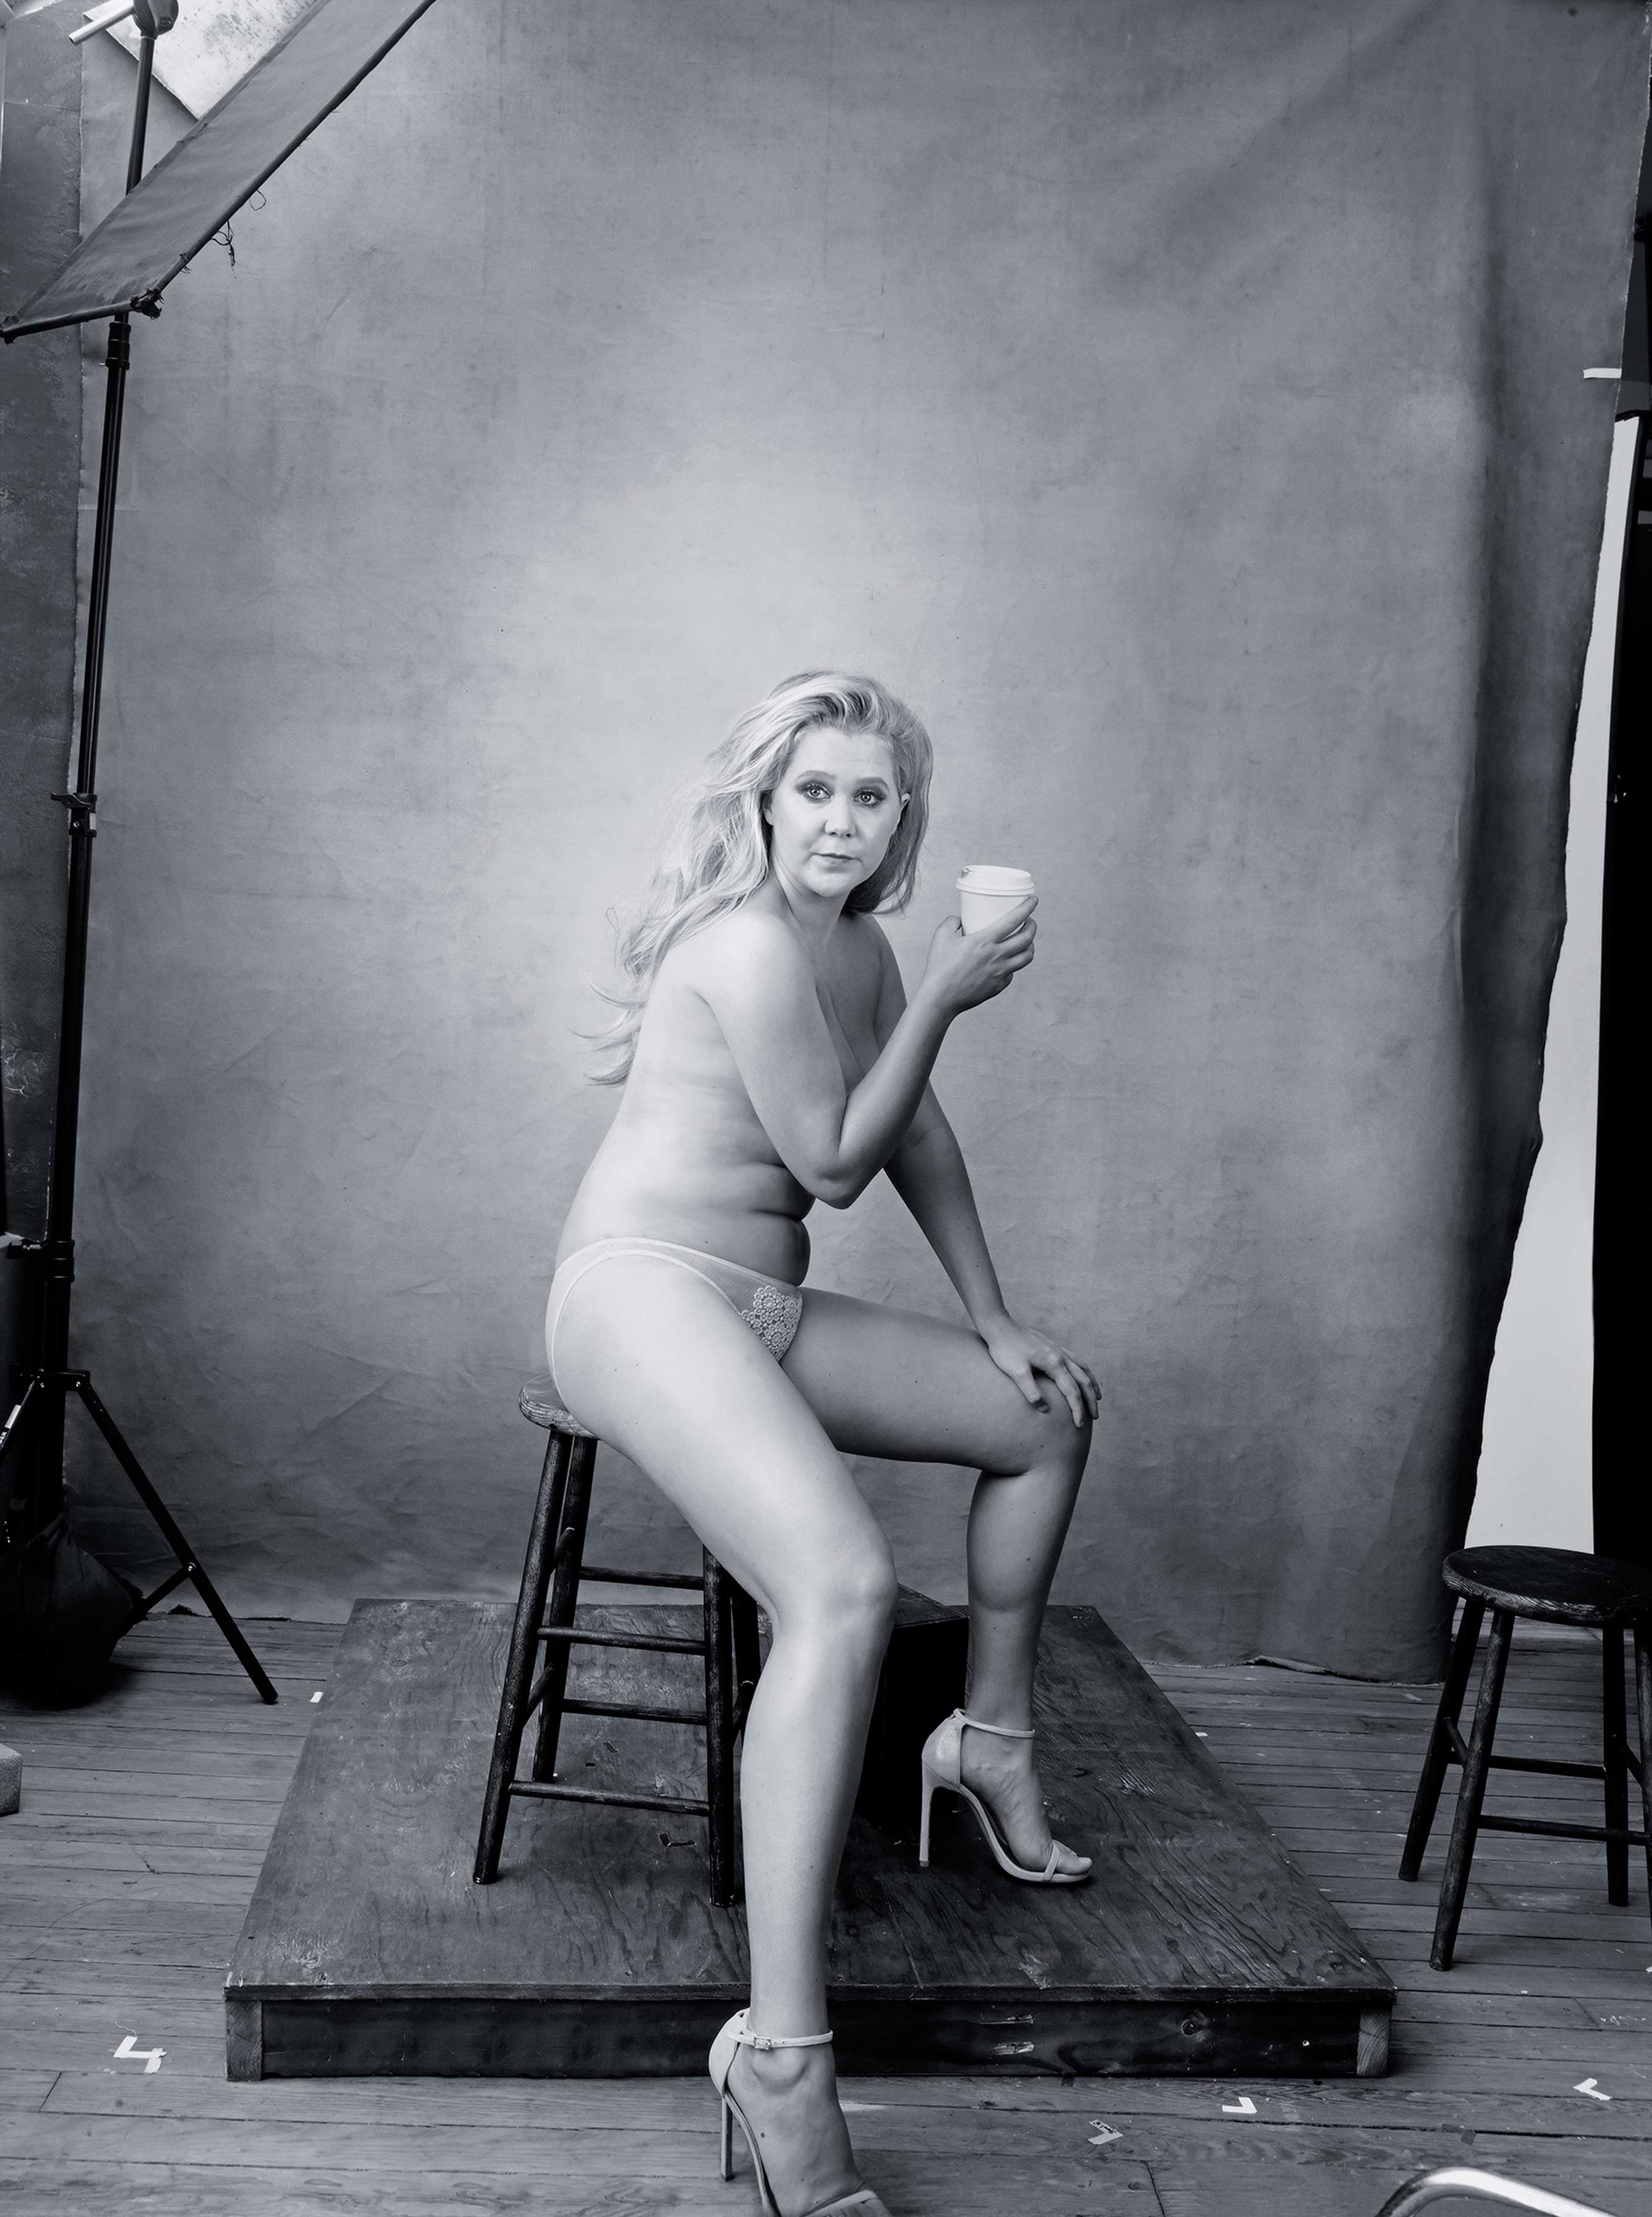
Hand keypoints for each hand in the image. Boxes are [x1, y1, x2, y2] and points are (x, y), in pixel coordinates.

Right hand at [921, 895, 1036, 1016]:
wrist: (940, 997)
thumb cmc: (939, 967)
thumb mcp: (941, 936)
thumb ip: (952, 922)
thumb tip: (960, 919)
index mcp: (985, 940)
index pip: (1014, 919)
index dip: (1027, 907)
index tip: (1033, 900)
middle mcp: (997, 956)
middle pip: (1027, 938)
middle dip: (1032, 926)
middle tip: (1030, 921)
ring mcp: (1000, 972)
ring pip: (1027, 956)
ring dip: (1030, 946)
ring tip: (1026, 942)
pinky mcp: (999, 985)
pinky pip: (1013, 972)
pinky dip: (1013, 964)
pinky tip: (1008, 961)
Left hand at [979, 1313, 1099, 1427]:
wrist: (999, 1326)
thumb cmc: (1005, 1349)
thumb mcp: (1016, 1372)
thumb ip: (1031, 1392)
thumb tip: (1045, 1410)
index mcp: (1054, 1363)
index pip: (1072, 1391)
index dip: (1077, 1410)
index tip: (1079, 1425)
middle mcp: (1060, 1356)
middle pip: (1083, 1381)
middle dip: (1090, 1400)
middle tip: (1096, 1416)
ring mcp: (1057, 1349)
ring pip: (1082, 1369)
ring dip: (1091, 1384)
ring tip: (1097, 1398)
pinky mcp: (1052, 1346)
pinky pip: (1075, 1360)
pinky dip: (1083, 1370)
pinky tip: (1081, 1374)